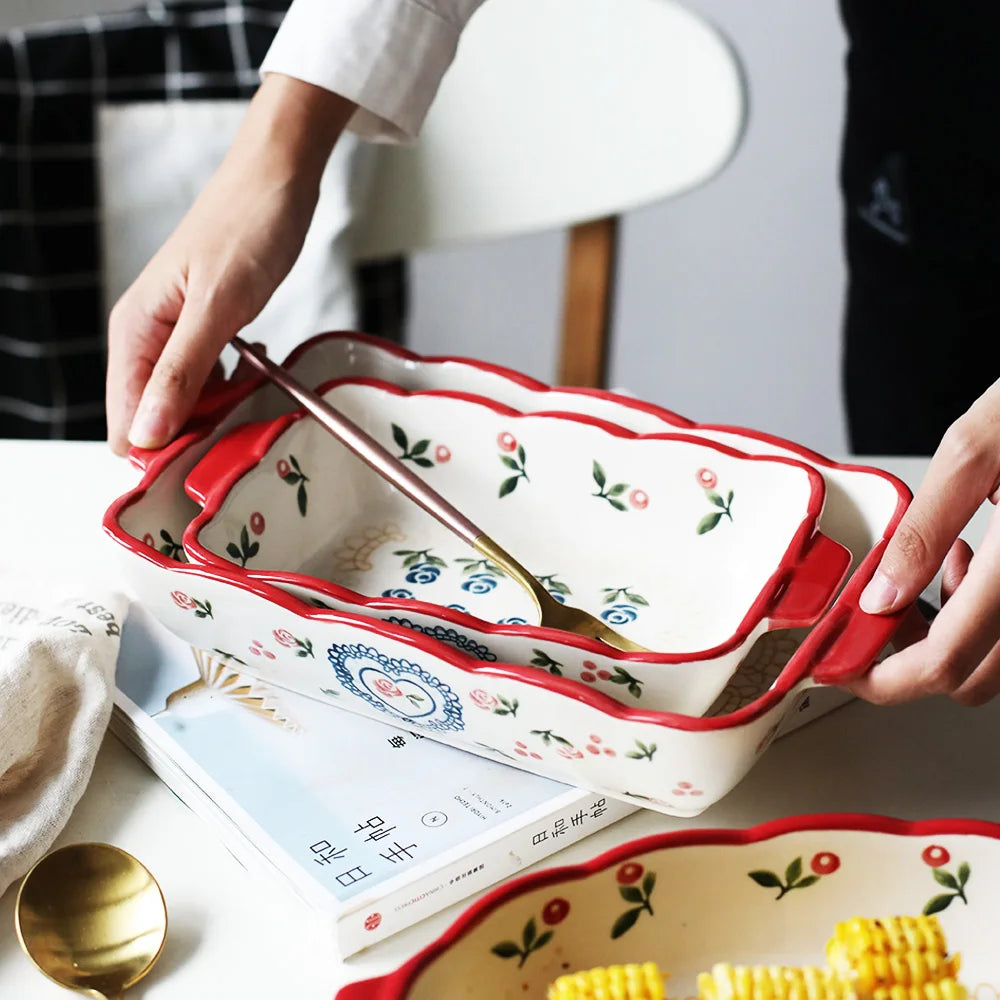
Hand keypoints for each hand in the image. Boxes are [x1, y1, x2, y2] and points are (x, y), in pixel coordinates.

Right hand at [105, 74, 355, 454]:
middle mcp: (148, 337)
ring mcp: (178, 334)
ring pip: (187, 401)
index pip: (127, 422)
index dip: (163, 451)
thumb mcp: (217, 307)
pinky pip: (211, 377)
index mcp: (135, 331)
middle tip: (242, 424)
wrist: (278, 178)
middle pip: (156, 418)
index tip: (208, 460)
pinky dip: (234, 385)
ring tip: (254, 393)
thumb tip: (145, 434)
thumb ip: (181, 373)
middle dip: (196, 433)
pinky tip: (256, 371)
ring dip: (220, 410)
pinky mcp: (207, 329)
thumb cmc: (246, 228)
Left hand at [847, 380, 999, 704]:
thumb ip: (924, 529)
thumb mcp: (976, 450)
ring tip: (933, 569)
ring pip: (996, 659)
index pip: (945, 664)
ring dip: (949, 635)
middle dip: (912, 656)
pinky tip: (972, 560)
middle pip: (970, 678)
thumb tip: (881, 595)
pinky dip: (982, 613)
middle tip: (879, 613)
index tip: (845, 664)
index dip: (883, 678)